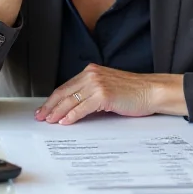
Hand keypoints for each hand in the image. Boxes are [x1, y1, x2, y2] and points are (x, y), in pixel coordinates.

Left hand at [34, 64, 186, 124]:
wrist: (151, 91)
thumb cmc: (134, 92)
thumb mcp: (108, 87)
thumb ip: (91, 93)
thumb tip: (74, 107)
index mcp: (91, 71)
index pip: (66, 86)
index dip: (53, 99)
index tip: (45, 108)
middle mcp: (92, 75)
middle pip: (64, 92)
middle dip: (50, 106)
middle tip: (41, 117)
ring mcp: (97, 84)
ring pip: (70, 100)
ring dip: (57, 112)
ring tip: (50, 121)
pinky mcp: (103, 95)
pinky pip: (82, 108)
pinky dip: (71, 116)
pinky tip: (65, 122)